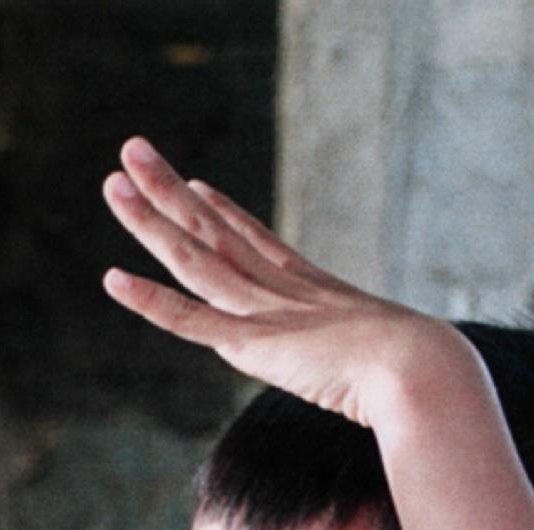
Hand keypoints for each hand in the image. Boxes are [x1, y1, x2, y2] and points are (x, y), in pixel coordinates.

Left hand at [100, 136, 479, 427]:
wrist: (420, 369)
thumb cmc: (414, 372)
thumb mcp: (377, 356)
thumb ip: (356, 357)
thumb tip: (369, 377)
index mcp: (309, 287)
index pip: (253, 240)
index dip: (221, 211)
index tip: (195, 184)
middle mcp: (277, 287)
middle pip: (211, 229)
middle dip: (167, 189)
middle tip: (131, 149)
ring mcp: (260, 310)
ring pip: (191, 256)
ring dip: (148, 220)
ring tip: (113, 181)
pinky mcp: (249, 343)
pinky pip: (189, 319)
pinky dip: (150, 301)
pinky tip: (112, 278)